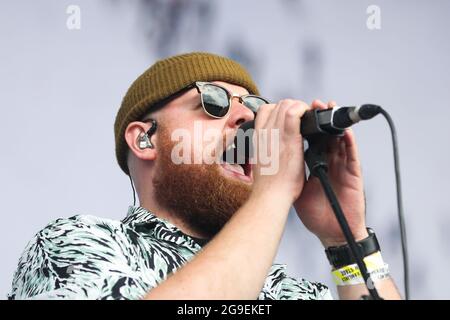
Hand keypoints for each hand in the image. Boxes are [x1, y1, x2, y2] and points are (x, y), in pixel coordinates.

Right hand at [251, 99, 310, 202]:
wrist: (270, 196)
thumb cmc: (268, 185)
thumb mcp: (261, 161)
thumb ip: (267, 149)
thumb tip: (273, 147)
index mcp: (258, 138)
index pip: (265, 110)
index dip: (279, 110)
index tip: (289, 118)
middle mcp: (265, 132)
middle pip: (277, 104)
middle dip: (293, 106)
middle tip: (303, 119)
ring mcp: (276, 134)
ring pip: (286, 105)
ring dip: (300, 107)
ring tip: (308, 120)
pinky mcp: (289, 139)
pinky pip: (294, 113)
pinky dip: (303, 111)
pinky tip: (310, 119)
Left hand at [294, 100, 367, 247]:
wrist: (330, 231)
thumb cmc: (316, 212)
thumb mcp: (298, 187)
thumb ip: (292, 171)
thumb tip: (275, 159)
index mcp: (317, 164)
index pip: (313, 140)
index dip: (308, 126)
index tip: (300, 111)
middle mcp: (330, 162)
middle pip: (327, 135)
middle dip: (321, 119)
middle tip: (315, 104)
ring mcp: (343, 167)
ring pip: (341, 140)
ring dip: (335, 124)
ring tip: (330, 109)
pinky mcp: (353, 175)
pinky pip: (352, 156)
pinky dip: (350, 143)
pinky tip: (345, 132)